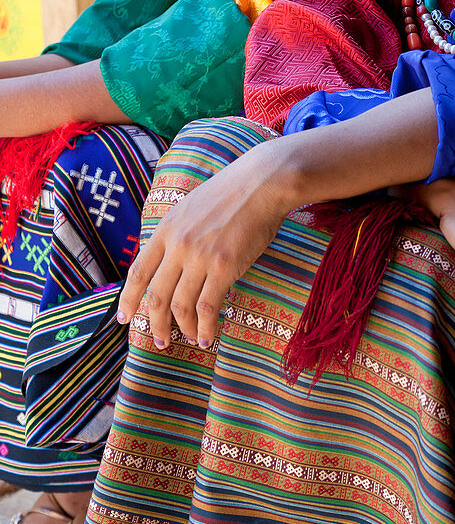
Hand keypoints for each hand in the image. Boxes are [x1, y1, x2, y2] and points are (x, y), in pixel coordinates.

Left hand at [117, 138, 291, 348]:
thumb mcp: (191, 207)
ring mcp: (200, 257)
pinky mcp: (224, 267)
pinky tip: (206, 337)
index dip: (128, 299)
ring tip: (189, 340)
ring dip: (182, 329)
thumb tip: (170, 263)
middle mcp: (178, 245)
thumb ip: (177, 234)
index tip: (123, 318)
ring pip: (180, 306)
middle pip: (156, 296)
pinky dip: (204, 328)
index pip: (139, 271)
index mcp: (167, 229)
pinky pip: (207, 308)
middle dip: (154, 324)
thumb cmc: (232, 193)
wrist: (262, 182)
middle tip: (160, 341)